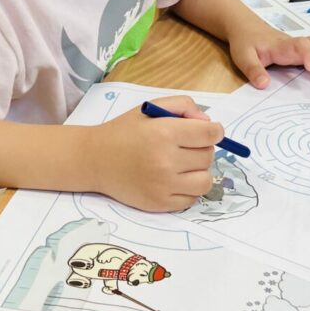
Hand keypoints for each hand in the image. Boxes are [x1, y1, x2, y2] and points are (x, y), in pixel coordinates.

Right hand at [86, 96, 220, 211]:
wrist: (95, 160)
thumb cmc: (124, 131)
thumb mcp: (151, 108)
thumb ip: (183, 106)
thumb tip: (209, 122)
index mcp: (164, 133)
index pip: (210, 134)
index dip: (214, 130)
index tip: (209, 131)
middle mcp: (165, 161)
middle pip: (208, 156)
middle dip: (201, 148)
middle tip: (184, 146)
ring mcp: (164, 186)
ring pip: (205, 180)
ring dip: (199, 171)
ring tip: (182, 164)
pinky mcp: (160, 204)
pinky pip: (192, 199)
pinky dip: (188, 189)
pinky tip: (174, 179)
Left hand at [229, 23, 309, 89]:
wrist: (246, 28)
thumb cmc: (246, 42)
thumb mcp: (243, 56)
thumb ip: (253, 70)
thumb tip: (264, 85)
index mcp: (281, 45)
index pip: (299, 45)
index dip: (308, 54)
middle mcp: (294, 44)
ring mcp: (300, 48)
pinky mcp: (302, 53)